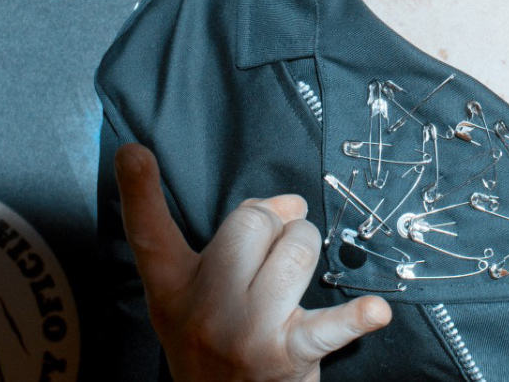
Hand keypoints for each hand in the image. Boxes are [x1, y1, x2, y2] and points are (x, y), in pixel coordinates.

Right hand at [115, 144, 391, 381]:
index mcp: (172, 287)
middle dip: (276, 220)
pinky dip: (355, 319)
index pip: (148, 233)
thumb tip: (283, 204)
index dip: (138, 190)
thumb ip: (220, 241)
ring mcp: (246, 332)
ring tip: (302, 262)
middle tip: (281, 235)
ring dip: (308, 247)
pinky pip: (326, 328)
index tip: (133, 152)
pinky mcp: (287, 356)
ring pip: (293, 253)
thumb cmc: (214, 343)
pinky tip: (376, 312)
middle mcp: (203, 309)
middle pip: (249, 224)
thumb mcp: (189, 296)